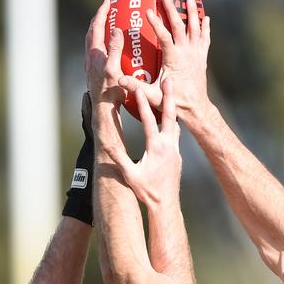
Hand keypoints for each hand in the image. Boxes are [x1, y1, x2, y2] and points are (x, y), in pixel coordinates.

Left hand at [85, 0, 125, 108]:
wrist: (103, 109)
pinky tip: (107, 47)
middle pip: (92, 32)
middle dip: (98, 19)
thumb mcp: (114, 69)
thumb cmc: (110, 92)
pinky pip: (95, 51)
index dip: (102, 12)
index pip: (97, 27)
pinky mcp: (93, 72)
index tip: (108, 1)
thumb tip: (117, 30)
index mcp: (95, 53)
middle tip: (107, 9)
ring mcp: (90, 65)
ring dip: (98, 30)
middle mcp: (90, 57)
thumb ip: (115, 49)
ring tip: (107, 25)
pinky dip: (100, 42)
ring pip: (92, 42)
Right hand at [107, 78, 181, 210]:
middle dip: (168, 96)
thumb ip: (119, 159)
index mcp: (156, 148)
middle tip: (169, 78)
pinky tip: (171, 120)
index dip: (142, 103)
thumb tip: (106, 144)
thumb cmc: (147, 192)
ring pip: (175, 123)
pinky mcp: (177, 155)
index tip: (138, 88)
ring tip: (171, 94)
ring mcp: (175, 150)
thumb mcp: (130, 175)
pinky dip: (173, 123)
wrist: (166, 204)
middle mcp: (169, 145)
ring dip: (172, 108)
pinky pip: (176, 134)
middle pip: (169, 115)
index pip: (148, 120)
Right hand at [118, 0, 210, 125]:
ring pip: (195, 29)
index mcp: (174, 59)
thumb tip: (119, 80)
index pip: (165, 37)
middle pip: (180, 26)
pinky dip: (205, 28)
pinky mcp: (202, 58)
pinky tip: (205, 17)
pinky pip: (205, 39)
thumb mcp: (152, 96)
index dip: (156, 24)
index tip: (148, 11)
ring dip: (191, 13)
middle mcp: (187, 53)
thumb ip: (136, 87)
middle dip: (172, 10)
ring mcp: (196, 54)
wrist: (196, 109)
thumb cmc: (174, 102)